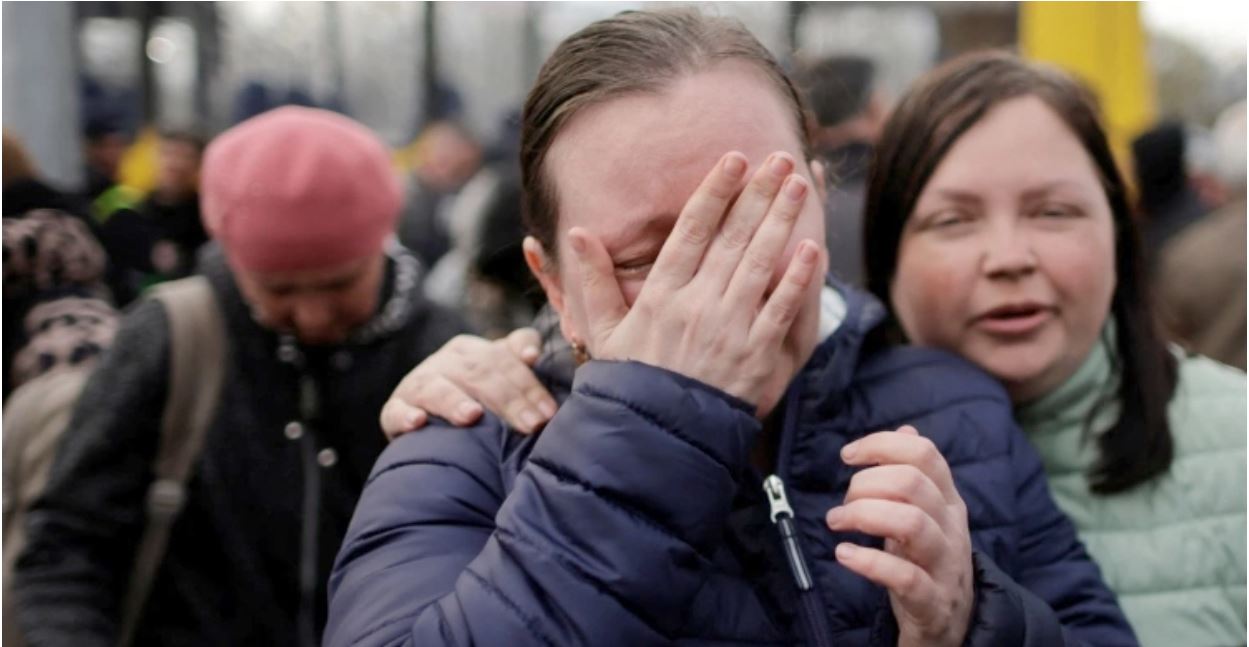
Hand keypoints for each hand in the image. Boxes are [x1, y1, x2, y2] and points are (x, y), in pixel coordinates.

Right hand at [379, 328, 557, 438]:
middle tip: (531, 426)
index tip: (549, 411)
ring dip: (454, 401)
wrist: (426, 425)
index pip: (503, 359)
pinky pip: (396, 412)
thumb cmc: (474, 400)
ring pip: (436, 388)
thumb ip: (518, 357)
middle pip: (478, 374)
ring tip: (473, 416)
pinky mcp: (394, 411)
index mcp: (472, 351)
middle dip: (508, 400)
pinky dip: (405, 416)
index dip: (529, 383)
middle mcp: (445, 362)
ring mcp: (418, 385)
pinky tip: (418, 423)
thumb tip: (532, 353)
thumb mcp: (498, 376)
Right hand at [568, 151, 822, 408]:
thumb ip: (595, 281)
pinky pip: (781, 308)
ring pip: (761, 262)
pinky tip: (811, 249)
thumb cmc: (629, 384)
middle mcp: (697, 303)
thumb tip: (579, 233)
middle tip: (777, 159)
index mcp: (661, 294)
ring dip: (782, 220)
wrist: (656, 438)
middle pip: (733, 236)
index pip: (692, 230)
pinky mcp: (755, 354)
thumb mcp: (603, 332)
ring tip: (798, 186)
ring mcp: (729, 327)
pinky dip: (798, 278)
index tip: (733, 159)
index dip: (715, 191)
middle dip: (758, 194)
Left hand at [826, 426, 972, 646]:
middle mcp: (951, 527)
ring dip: (864, 516)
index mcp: (948, 500)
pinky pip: (904, 576)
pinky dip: (868, 562)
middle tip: (842, 505)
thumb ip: (916, 474)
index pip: (924, 453)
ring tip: (837, 523)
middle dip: (865, 485)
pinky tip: (844, 554)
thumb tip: (907, 429)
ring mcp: (945, 565)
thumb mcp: (926, 514)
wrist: (953, 626)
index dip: (881, 445)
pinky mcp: (932, 601)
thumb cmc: (928, 562)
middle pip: (912, 484)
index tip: (848, 455)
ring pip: (911, 524)